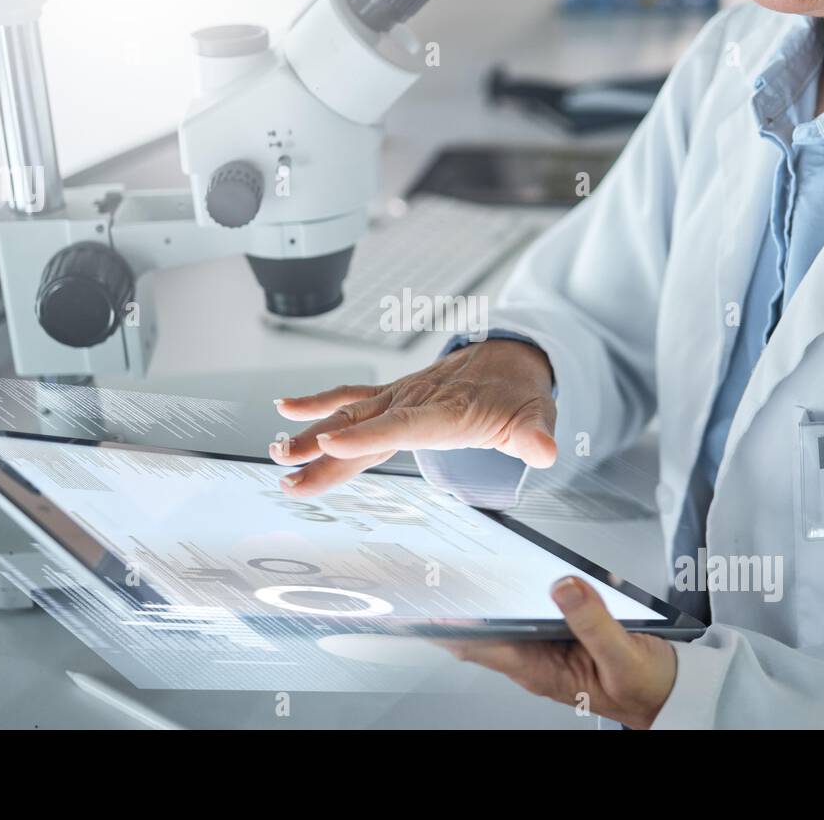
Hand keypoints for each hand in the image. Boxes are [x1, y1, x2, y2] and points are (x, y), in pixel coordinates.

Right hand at [270, 339, 557, 496]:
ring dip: (312, 434)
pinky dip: (318, 404)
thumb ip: (534, 435)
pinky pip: (349, 399)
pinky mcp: (391, 399)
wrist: (509, 360)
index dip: (367, 435)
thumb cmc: (520, 395)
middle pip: (364, 424)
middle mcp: (415, 401)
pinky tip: (285, 409)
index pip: (404, 426)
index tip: (331, 445)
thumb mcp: (536, 416)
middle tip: (288, 464)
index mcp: (448, 411)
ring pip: (348, 415)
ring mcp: (399, 398)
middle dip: (323, 445)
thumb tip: (544, 451)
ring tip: (278, 453)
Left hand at [441, 576, 677, 728]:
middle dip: (453, 609)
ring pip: (497, 621)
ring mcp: (543, 646)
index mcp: (542, 671)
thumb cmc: (646, 686)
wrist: (668, 692)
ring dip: (474, 601)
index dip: (451, 629)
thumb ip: (594, 623)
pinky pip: (522, 611)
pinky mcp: (557, 632)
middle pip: (479, 633)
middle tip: (428, 577)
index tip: (427, 609)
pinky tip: (494, 575)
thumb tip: (564, 586)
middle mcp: (535, 660)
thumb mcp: (625, 656)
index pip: (482, 647)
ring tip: (449, 570)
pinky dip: (505, 594)